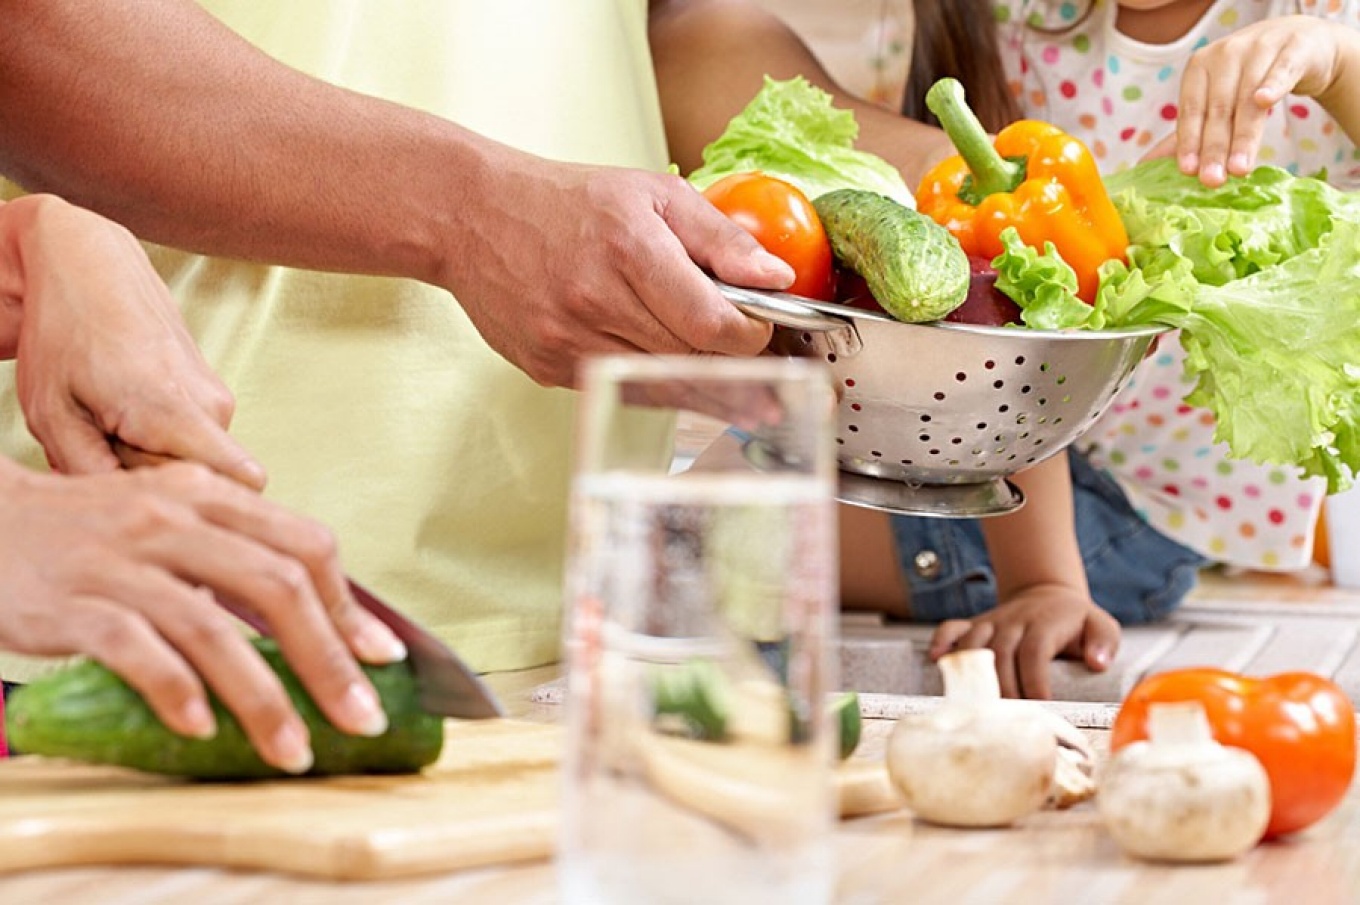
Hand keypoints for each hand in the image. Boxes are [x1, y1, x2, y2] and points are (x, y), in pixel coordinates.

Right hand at [0, 459, 407, 773]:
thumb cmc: (89, 534)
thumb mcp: (171, 520)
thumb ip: (235, 554)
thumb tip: (318, 620)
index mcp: (208, 496)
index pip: (304, 545)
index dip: (349, 606)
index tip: (382, 659)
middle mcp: (172, 519)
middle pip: (276, 587)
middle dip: (328, 661)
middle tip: (359, 719)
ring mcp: (121, 560)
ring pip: (212, 629)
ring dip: (263, 698)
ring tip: (291, 750)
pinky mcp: (72, 603)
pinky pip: (136, 648)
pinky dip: (175, 691)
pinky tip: (199, 727)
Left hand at [5, 194, 265, 487]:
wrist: (88, 263)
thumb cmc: (65, 332)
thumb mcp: (52, 415)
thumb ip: (91, 475)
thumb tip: (127, 514)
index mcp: (175, 412)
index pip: (241, 486)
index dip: (199, 506)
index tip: (145, 498)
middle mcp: (213, 406)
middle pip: (201, 481)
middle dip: (151, 480)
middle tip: (101, 448)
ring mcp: (217, 397)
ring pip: (194, 459)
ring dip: (148, 456)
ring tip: (106, 422)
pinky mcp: (212, 391)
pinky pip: (193, 438)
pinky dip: (155, 437)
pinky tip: (120, 410)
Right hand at [439, 152, 794, 387]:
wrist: (473, 218)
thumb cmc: (567, 202)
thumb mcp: (653, 194)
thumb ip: (720, 238)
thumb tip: (777, 278)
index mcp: (629, 250)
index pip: (712, 323)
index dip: (751, 336)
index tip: (763, 330)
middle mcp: (595, 301)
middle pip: (691, 359)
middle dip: (734, 364)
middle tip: (765, 367)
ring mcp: (568, 342)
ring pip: (661, 384)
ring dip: (703, 385)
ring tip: (746, 396)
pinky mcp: (550, 368)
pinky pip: (622, 389)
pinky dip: (655, 385)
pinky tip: (677, 379)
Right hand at [927, 583, 1119, 699]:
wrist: (1047, 593)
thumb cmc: (1076, 621)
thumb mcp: (1101, 625)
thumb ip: (1105, 642)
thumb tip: (1097, 663)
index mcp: (1044, 624)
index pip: (1034, 652)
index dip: (1034, 681)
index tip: (1040, 708)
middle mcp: (1014, 621)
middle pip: (1001, 655)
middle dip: (1004, 690)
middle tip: (1010, 721)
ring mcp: (991, 622)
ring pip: (974, 645)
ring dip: (975, 675)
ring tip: (980, 706)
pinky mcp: (975, 624)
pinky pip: (951, 628)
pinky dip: (942, 641)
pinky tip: (937, 660)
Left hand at [1154, 17, 1359, 185]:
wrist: (1298, 44)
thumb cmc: (1249, 80)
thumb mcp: (1219, 100)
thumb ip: (1191, 131)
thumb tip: (1146, 166)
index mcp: (1200, 67)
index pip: (1191, 110)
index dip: (1189, 141)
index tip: (1188, 171)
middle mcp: (1226, 54)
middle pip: (1219, 108)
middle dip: (1214, 147)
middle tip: (1212, 180)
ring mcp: (1260, 49)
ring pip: (1249, 97)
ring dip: (1243, 135)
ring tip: (1239, 168)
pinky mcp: (1294, 49)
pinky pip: (1281, 70)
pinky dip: (1272, 85)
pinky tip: (1264, 101)